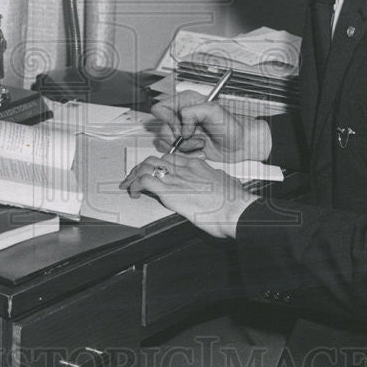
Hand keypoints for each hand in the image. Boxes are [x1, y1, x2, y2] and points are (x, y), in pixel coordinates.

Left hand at [118, 153, 257, 238]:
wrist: (236, 209)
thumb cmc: (235, 202)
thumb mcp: (226, 183)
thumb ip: (217, 179)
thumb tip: (219, 180)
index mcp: (197, 165)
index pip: (170, 157)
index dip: (158, 163)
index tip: (152, 171)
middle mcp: (184, 168)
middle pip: (155, 159)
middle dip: (141, 168)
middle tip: (135, 178)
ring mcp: (176, 178)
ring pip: (146, 167)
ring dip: (134, 176)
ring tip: (130, 185)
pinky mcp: (170, 192)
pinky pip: (145, 181)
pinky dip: (135, 186)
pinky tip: (135, 193)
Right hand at [150, 90, 270, 162]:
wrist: (241, 144)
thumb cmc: (232, 126)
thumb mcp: (214, 111)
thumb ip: (192, 112)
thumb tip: (182, 125)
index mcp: (185, 102)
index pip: (160, 108)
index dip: (168, 120)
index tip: (183, 127)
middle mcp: (181, 116)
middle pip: (161, 129)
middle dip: (179, 137)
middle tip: (195, 137)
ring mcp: (182, 132)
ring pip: (165, 143)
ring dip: (184, 147)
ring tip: (201, 144)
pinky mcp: (185, 146)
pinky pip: (173, 153)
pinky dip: (187, 155)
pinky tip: (200, 151)